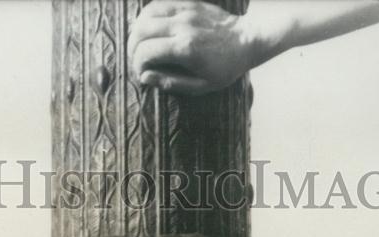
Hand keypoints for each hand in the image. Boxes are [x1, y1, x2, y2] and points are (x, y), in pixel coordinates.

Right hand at [128, 0, 256, 95]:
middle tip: (136, 60)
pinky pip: (158, 4)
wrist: (246, 40)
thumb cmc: (224, 69)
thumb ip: (171, 83)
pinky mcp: (188, 3)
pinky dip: (146, 16)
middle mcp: (183, 26)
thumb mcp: (200, 87)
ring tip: (138, 45)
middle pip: (141, 31)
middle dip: (132, 48)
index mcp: (185, 49)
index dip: (136, 65)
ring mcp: (185, 11)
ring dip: (136, 31)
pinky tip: (147, 28)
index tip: (141, 74)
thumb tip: (145, 77)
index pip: (146, 52)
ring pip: (146, 14)